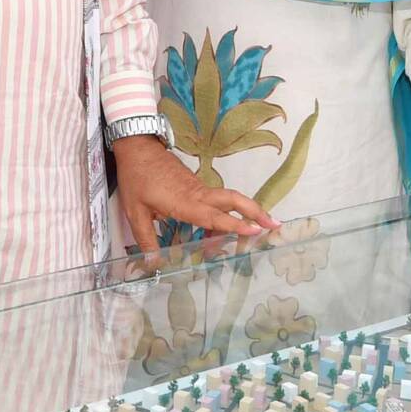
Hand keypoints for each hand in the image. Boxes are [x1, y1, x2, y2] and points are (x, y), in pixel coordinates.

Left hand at [113, 134, 274, 253]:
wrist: (137, 148)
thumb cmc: (136, 178)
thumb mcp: (135, 212)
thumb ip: (146, 239)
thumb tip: (154, 263)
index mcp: (184, 202)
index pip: (214, 217)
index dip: (235, 225)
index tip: (255, 230)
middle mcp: (197, 194)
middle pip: (234, 200)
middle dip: (256, 211)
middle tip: (275, 224)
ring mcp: (199, 188)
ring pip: (228, 199)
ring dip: (247, 210)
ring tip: (259, 227)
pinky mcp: (196, 185)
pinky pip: (217, 200)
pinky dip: (229, 211)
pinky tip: (227, 225)